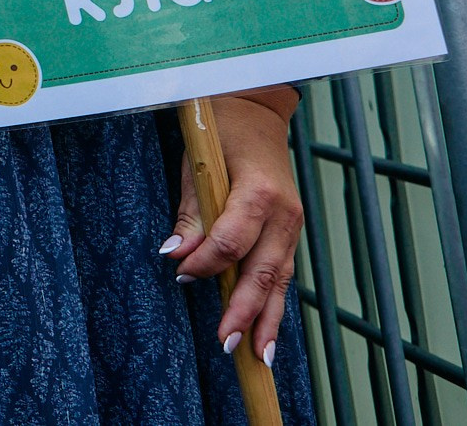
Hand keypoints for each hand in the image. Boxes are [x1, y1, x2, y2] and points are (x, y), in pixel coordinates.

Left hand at [161, 89, 301, 361]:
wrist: (255, 109)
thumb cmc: (219, 133)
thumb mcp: (195, 164)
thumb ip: (190, 213)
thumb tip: (174, 254)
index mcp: (260, 190)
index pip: (233, 238)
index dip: (207, 261)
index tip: (181, 274)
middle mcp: (284, 211)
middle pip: (264, 269)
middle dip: (244, 309)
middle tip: (227, 343)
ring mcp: (292, 223)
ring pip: (279, 279)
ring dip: (266, 318)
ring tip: (256, 356)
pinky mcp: (289, 231)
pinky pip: (281, 272)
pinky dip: (273, 303)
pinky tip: (266, 333)